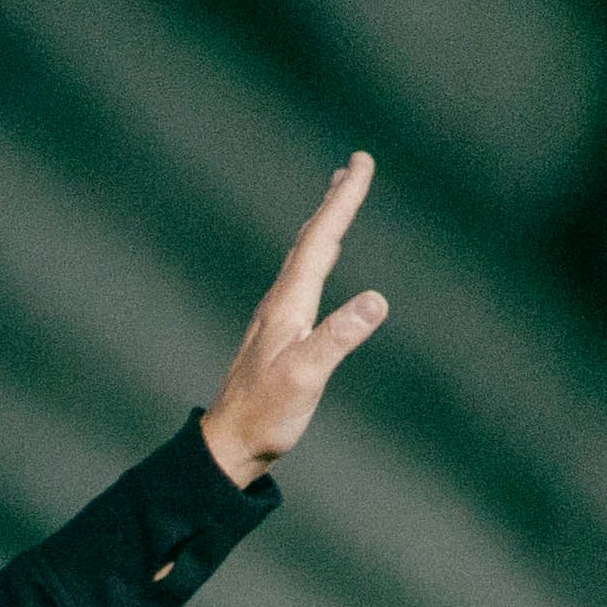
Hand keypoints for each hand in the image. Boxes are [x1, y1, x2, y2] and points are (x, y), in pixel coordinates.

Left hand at [200, 154, 387, 488]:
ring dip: (323, 223)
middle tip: (354, 166)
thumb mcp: (307, 376)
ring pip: (303, 256)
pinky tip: (318, 261)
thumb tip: (376, 300)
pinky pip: (301, 277)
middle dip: (334, 201)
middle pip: (310, 239)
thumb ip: (339, 337)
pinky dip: (315, 254)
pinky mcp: (278, 332)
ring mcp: (277, 316)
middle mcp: (280, 302)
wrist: (229, 442)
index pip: (321, 240)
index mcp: (289, 304)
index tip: (361, 163)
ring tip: (337, 197)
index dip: (342, 201)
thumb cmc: (266, 414)